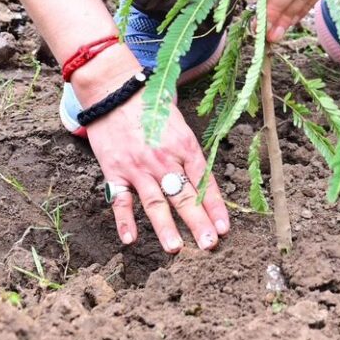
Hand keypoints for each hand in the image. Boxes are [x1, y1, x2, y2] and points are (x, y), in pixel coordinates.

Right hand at [85, 86, 230, 254]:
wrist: (114, 90)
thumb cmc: (151, 107)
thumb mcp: (178, 125)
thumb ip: (188, 154)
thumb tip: (204, 185)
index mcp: (183, 145)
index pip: (204, 180)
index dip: (215, 206)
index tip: (224, 229)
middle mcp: (163, 158)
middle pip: (184, 195)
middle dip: (198, 222)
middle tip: (209, 245)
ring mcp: (138, 166)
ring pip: (155, 201)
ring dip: (166, 227)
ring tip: (175, 249)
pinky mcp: (115, 171)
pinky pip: (121, 199)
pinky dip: (125, 220)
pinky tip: (130, 239)